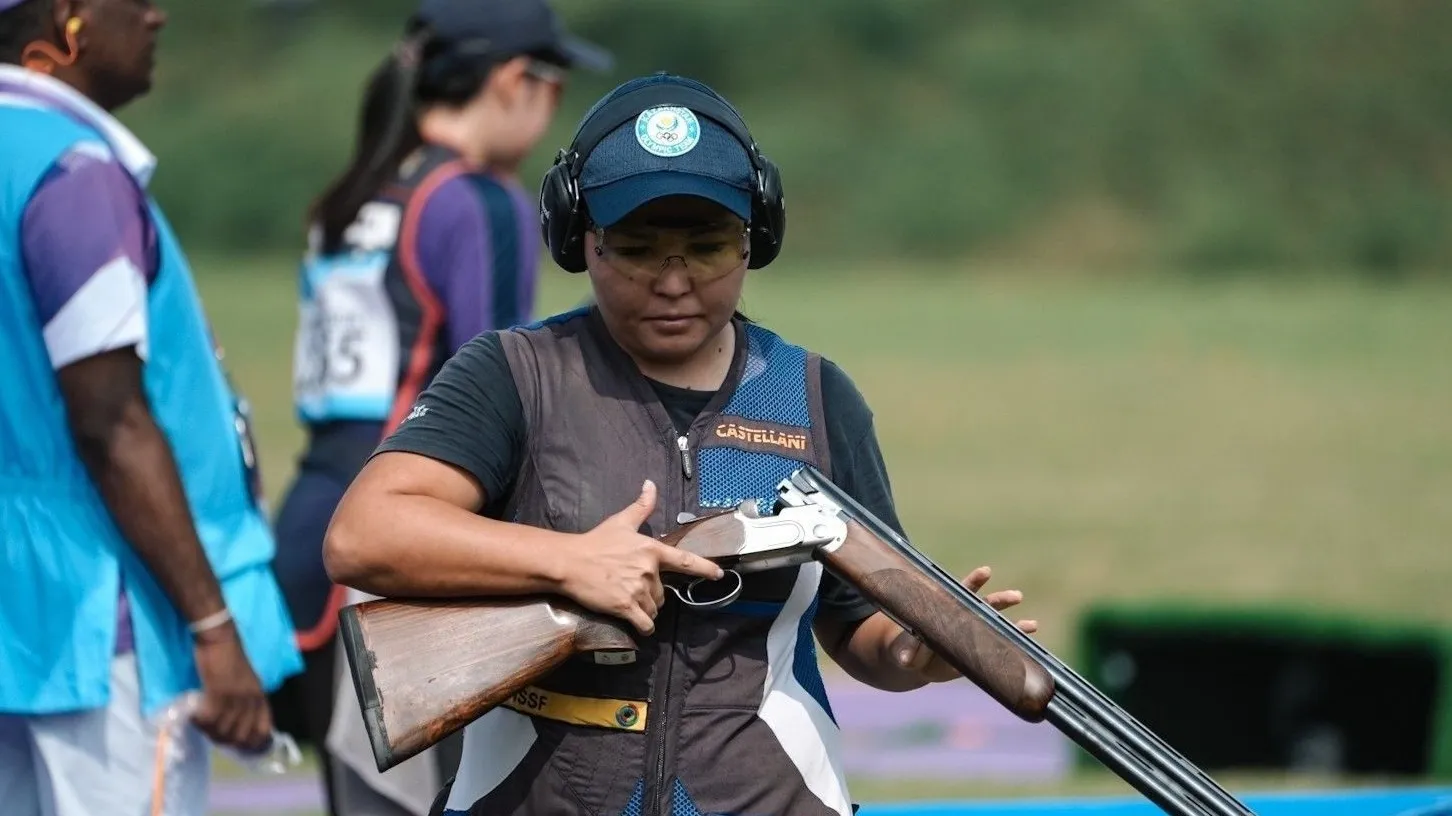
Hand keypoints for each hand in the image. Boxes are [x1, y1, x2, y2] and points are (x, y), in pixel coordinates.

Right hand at [190, 622, 271, 752]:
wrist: (219, 638)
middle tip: (210, 732)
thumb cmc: (229, 659)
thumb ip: (245, 702)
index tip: (235, 746)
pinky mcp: (218, 691)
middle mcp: (251, 700)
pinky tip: (194, 717)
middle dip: (224, 740)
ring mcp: (235, 697)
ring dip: (209, 731)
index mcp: (260, 697)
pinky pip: (209, 718)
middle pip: (240, 736)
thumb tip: (236, 726)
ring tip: (200, 723)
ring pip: (223, 730)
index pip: (263, 731)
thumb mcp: (245, 683)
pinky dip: (200, 722)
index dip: (250, 744)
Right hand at [559, 480, 724, 634]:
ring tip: (629, 601)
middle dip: (653, 594)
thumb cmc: (595, 541)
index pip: (686, 561)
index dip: (705, 569)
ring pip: (654, 609)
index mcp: (652, 550)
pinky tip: (639, 625)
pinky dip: (644, 627)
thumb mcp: (621, 521)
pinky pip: (644, 624)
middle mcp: (649, 571)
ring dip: (646, 609)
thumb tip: (650, 484)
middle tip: (633, 587)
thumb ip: (641, 506)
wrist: (570, 562)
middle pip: (663, 592)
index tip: (719, 575)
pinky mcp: (625, 607)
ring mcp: (638, 590)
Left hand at [890, 565, 1038, 683]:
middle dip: (999, 600)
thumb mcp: (904, 649)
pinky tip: (1029, 643)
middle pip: (983, 605)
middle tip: (1017, 596)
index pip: (960, 591)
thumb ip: (907, 651)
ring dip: (1013, 624)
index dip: (973, 582)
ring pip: (995, 624)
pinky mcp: (978, 649)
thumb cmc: (908, 649)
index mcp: (945, 608)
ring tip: (1032, 624)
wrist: (918, 663)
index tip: (986, 573)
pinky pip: (999, 644)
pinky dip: (1014, 643)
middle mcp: (962, 617)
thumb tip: (906, 659)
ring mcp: (973, 633)